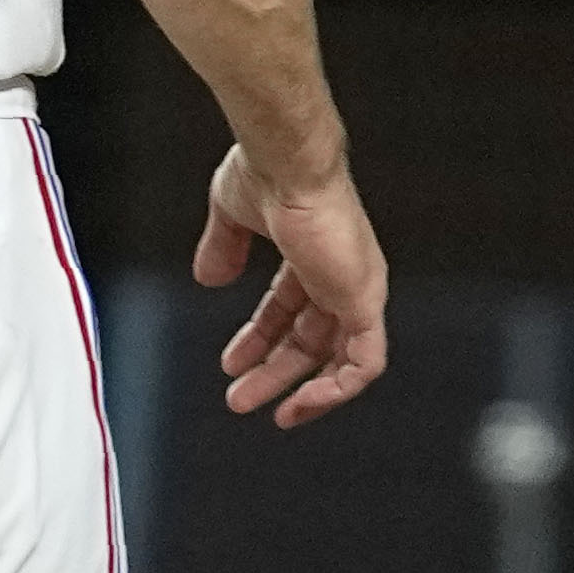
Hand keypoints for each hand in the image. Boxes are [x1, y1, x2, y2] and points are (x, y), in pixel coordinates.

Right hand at [197, 142, 387, 425]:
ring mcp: (357, 289)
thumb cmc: (266, 172)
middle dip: (273, 371)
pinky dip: (337, 389)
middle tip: (239, 397)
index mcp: (314, 253)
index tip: (232, 363)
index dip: (261, 339)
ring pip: (340, 357)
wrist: (287, 164)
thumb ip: (223, 248)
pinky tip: (302, 403)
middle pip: (311, 338)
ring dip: (302, 388)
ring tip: (265, 409)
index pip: (291, 309)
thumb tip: (207, 279)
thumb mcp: (233, 217)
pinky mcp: (366, 302)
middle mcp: (342, 274)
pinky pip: (364, 363)